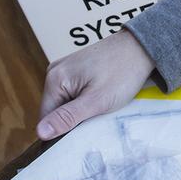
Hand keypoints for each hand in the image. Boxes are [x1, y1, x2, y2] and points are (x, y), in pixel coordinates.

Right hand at [36, 30, 156, 139]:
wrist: (140, 47)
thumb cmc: (122, 72)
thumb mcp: (96, 101)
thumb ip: (67, 117)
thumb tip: (40, 132)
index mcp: (54, 79)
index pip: (46, 118)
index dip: (63, 131)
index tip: (84, 132)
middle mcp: (54, 71)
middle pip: (55, 110)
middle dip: (73, 120)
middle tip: (97, 117)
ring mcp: (64, 69)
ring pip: (65, 103)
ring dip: (80, 111)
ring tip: (101, 104)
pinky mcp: (75, 70)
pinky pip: (73, 93)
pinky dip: (85, 100)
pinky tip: (100, 97)